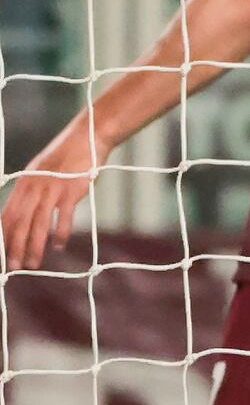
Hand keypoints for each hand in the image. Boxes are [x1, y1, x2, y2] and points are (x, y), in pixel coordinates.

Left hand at [2, 138, 95, 272]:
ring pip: (38, 224)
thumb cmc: (67, 155)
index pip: (8, 215)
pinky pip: (63, 217)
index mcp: (24, 183)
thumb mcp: (41, 170)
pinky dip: (60, 233)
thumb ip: (32, 190)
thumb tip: (25, 211)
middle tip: (13, 266)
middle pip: (20, 223)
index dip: (4, 236)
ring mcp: (52, 189)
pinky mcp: (71, 191)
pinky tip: (58, 246)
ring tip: (33, 264)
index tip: (3, 254)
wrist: (88, 137)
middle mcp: (34, 187)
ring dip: (34, 246)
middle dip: (15, 247)